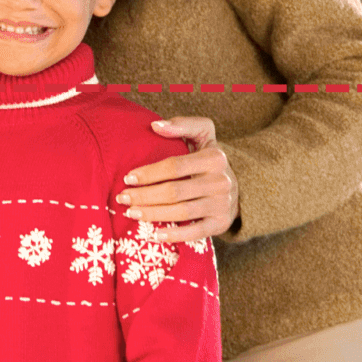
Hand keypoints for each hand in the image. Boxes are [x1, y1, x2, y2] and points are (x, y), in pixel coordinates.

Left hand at [116, 117, 238, 241]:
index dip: (149, 173)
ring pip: (181, 212)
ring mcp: (222, 205)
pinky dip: (174, 235)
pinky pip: (195, 232)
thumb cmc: (208, 159)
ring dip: (153, 214)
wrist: (238, 187)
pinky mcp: (221, 224)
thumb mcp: (203, 135)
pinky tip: (155, 235)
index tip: (128, 178)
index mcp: (214, 158)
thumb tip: (155, 126)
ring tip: (131, 213)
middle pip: (174, 192)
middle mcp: (221, 182)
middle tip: (123, 198)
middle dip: (144, 196)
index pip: (175, 166)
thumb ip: (182, 125)